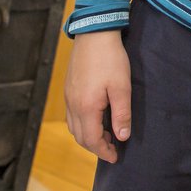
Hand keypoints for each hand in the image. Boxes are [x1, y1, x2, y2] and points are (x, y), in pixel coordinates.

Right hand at [64, 30, 131, 162]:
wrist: (94, 32)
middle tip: (113, 148)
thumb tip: (122, 137)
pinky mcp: (69, 88)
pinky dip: (82, 124)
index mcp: (86, 107)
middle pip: (80, 137)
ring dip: (88, 136)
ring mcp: (68, 96)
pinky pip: (72, 115)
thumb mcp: (122, 87)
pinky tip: (96, 117)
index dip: (104, 152)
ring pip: (74, 127)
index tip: (116, 157)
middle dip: (96, 147)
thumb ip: (122, 114)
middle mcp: (73, 105)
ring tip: (107, 134)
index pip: (92, 140)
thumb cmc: (111, 58)